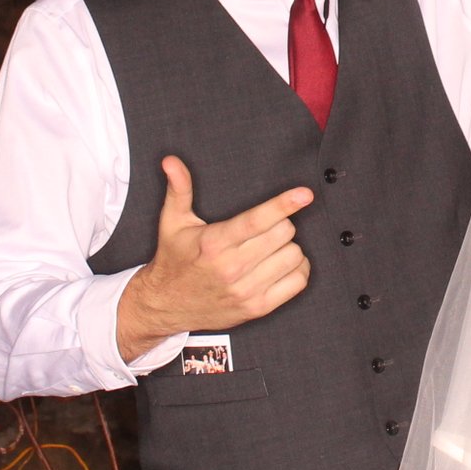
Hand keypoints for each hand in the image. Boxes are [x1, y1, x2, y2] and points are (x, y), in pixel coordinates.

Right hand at [116, 158, 312, 354]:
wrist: (166, 305)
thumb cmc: (174, 261)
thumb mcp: (172, 222)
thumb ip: (178, 189)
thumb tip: (171, 162)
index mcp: (214, 243)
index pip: (257, 220)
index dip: (284, 204)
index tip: (304, 194)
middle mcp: (232, 267)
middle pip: (282, 234)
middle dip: (281, 224)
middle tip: (268, 226)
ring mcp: (246, 290)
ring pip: (293, 256)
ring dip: (289, 246)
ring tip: (273, 245)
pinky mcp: (257, 308)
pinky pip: (297, 282)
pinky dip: (297, 269)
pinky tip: (283, 264)